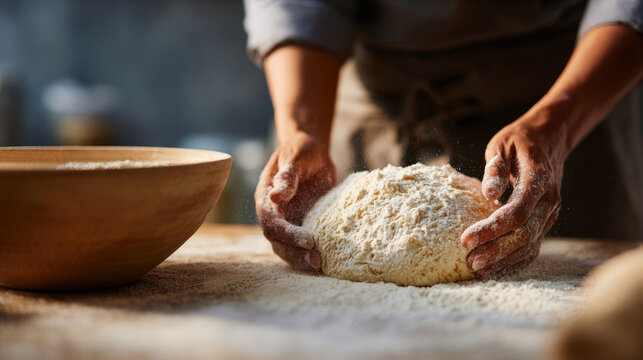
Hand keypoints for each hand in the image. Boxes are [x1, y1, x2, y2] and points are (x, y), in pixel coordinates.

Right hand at [255, 132, 335, 270]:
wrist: (311, 152)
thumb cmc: (302, 151)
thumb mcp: (296, 157)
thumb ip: (287, 176)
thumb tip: (276, 196)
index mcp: (266, 197)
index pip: (271, 222)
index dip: (287, 234)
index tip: (308, 240)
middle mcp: (273, 213)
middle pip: (276, 240)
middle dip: (294, 252)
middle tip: (316, 259)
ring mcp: (285, 221)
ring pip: (285, 247)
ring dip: (299, 258)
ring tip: (319, 264)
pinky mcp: (299, 225)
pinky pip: (298, 245)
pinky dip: (306, 255)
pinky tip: (322, 261)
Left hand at [461, 106, 565, 279]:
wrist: (548, 140)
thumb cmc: (518, 142)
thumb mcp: (502, 145)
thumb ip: (495, 168)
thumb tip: (489, 193)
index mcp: (538, 180)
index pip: (517, 212)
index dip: (491, 228)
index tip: (465, 239)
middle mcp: (548, 202)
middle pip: (524, 234)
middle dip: (496, 251)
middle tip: (470, 262)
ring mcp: (549, 215)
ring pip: (530, 245)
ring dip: (504, 261)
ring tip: (478, 272)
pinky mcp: (544, 223)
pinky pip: (531, 247)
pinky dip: (513, 262)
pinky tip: (493, 271)